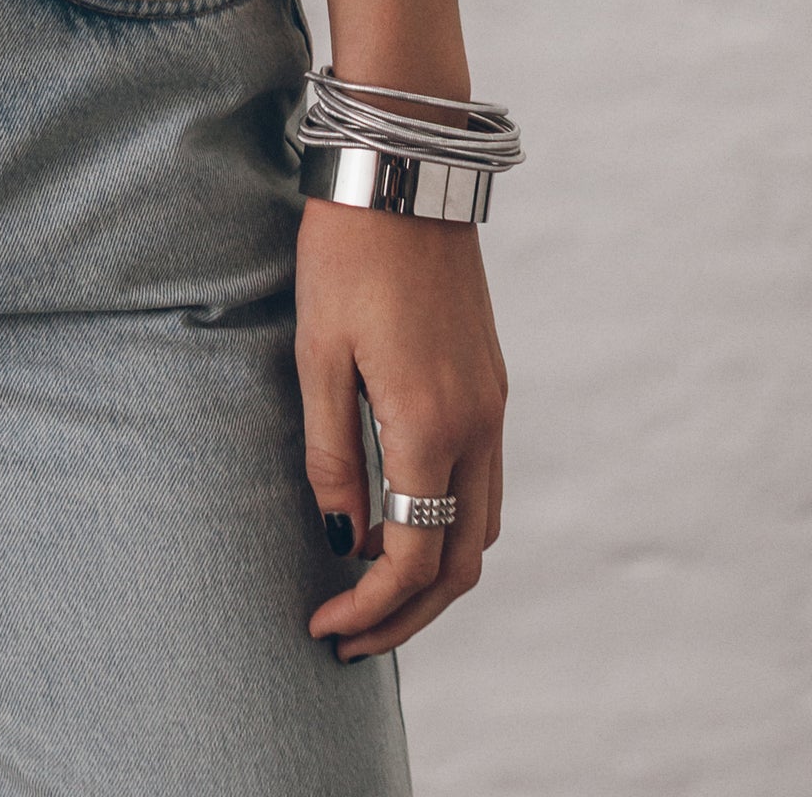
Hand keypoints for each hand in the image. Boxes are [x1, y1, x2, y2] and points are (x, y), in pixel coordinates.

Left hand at [297, 195, 506, 662]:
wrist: (404, 174)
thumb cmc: (347, 254)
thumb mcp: (318, 352)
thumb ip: (331, 452)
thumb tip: (340, 538)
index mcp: (430, 424)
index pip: (412, 558)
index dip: (370, 608)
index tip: (324, 626)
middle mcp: (477, 426)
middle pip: (461, 561)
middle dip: (408, 614)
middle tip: (348, 637)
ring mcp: (493, 404)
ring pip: (481, 527)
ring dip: (435, 574)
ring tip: (373, 593)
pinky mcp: (491, 383)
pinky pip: (483, 483)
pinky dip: (449, 526)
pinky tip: (401, 524)